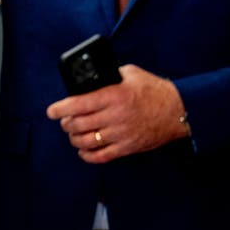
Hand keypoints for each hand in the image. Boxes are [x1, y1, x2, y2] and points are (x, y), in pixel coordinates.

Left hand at [45, 65, 189, 163]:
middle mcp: (114, 116)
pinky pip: (101, 156)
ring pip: (86, 141)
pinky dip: (88, 155)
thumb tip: (93, 77)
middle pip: (78, 124)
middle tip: (63, 120)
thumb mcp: (130, 73)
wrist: (178, 111)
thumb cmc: (154, 90)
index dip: (60, 108)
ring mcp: (120, 134)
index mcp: (113, 95)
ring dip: (74, 138)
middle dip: (66, 123)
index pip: (78, 104)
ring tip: (73, 133)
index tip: (51, 110)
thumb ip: (110, 74)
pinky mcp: (127, 148)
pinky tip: (83, 150)